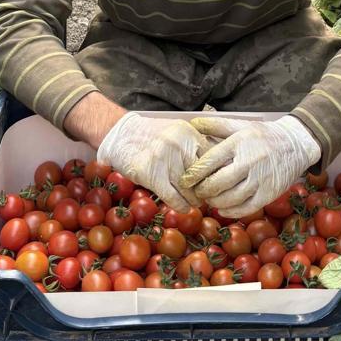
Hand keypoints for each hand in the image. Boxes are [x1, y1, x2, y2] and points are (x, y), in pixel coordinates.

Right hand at [96, 113, 210, 211]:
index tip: (218, 183)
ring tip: (196, 203)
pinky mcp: (151, 173)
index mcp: (189, 132)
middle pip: (202, 175)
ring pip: (188, 189)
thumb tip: (219, 166)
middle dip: (207, 189)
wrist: (121, 134)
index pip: (213, 158)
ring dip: (194, 200)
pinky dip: (181, 206)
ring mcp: (164, 158)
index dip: (217, 174)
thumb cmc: (152, 135)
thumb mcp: (177, 132)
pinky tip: (183, 208)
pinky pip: (172, 197)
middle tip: (208, 197)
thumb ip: (195, 144)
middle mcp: (179, 144)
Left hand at [179, 115, 320, 217]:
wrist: (296, 144)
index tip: (185, 180)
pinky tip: (223, 209)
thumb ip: (215, 125)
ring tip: (208, 199)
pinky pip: (246, 208)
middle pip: (218, 183)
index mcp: (239, 143)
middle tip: (196, 192)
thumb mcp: (240, 125)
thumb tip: (193, 123)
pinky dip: (231, 211)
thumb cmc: (264, 134)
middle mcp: (249, 161)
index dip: (194, 173)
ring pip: (230, 198)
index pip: (210, 161)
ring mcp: (260, 179)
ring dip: (215, 202)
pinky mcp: (269, 193)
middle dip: (203, 190)